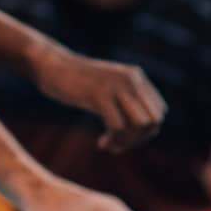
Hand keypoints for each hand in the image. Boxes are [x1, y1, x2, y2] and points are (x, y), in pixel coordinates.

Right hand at [31, 43, 166, 152]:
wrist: (51, 66)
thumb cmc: (76, 82)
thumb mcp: (107, 87)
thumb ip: (126, 101)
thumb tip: (144, 130)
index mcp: (136, 76)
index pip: (159, 112)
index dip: (146, 132)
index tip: (125, 137)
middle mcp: (131, 79)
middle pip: (153, 121)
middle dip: (138, 140)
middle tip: (118, 145)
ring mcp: (116, 86)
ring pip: (140, 126)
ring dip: (127, 142)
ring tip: (110, 145)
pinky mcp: (99, 95)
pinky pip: (118, 127)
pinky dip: (113, 141)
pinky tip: (101, 143)